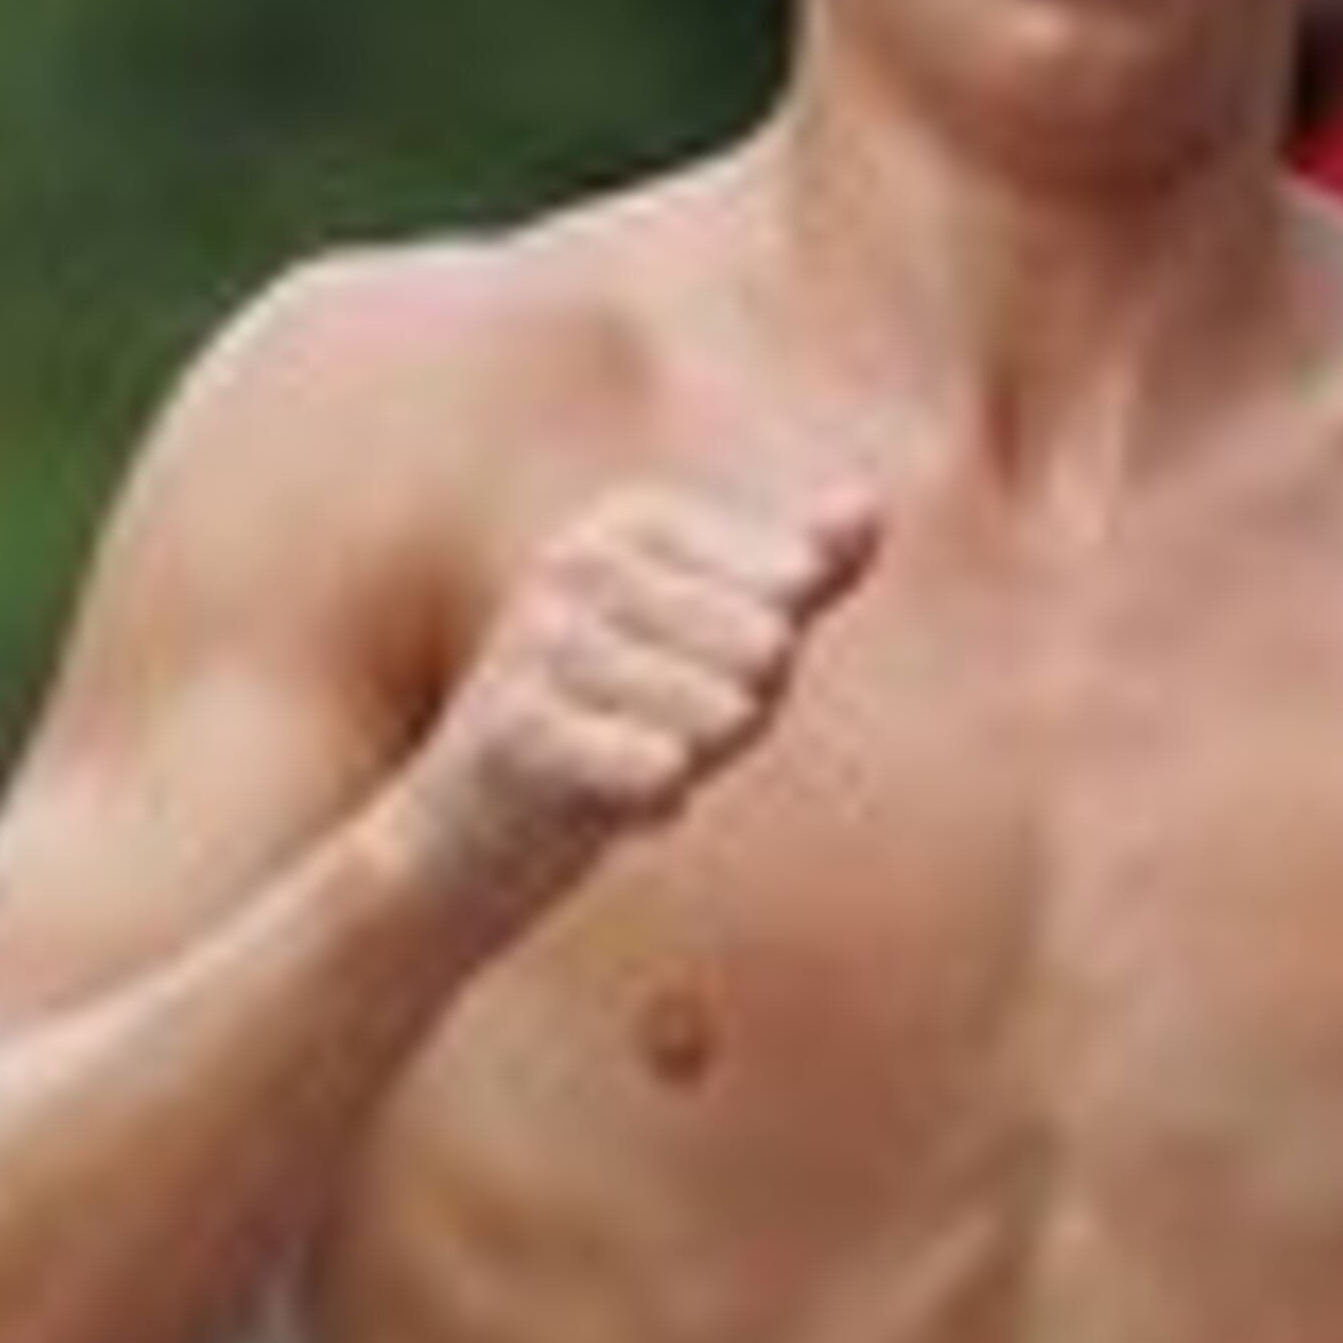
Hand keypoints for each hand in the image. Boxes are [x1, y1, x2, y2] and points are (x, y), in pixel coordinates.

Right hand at [409, 479, 886, 938]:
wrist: (471, 836)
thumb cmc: (613, 727)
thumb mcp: (715, 641)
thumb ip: (801, 571)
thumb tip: (872, 506)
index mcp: (630, 520)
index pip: (785, 585)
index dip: (769, 658)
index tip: (694, 678)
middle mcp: (577, 559)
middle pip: (762, 646)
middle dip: (743, 715)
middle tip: (673, 738)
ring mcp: (539, 638)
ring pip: (716, 713)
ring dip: (700, 764)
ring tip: (648, 768)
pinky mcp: (517, 727)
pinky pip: (656, 767)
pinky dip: (661, 805)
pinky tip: (635, 812)